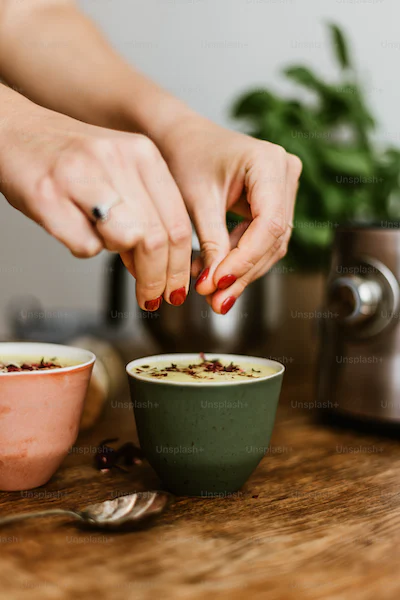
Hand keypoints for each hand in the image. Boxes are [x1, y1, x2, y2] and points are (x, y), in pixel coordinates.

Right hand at [0, 100, 191, 310]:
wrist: (15, 131)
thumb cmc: (69, 158)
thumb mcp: (120, 174)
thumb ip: (145, 212)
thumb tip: (161, 265)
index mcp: (143, 154)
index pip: (177, 223)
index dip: (179, 266)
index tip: (175, 289)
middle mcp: (117, 159)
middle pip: (156, 238)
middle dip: (157, 279)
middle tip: (151, 296)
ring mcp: (82, 175)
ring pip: (127, 240)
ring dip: (121, 259)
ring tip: (108, 247)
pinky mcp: (48, 194)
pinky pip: (84, 245)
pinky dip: (83, 248)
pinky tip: (74, 227)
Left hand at [159, 115, 301, 313]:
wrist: (181, 137)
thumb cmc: (185, 155)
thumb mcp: (196, 201)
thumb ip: (211, 243)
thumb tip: (215, 286)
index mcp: (269, 163)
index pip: (268, 224)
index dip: (245, 259)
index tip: (218, 283)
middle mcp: (285, 173)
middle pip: (272, 238)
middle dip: (242, 272)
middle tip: (215, 300)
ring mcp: (283, 187)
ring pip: (270, 244)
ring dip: (241, 271)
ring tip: (211, 291)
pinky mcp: (272, 201)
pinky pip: (262, 239)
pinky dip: (238, 258)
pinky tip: (215, 272)